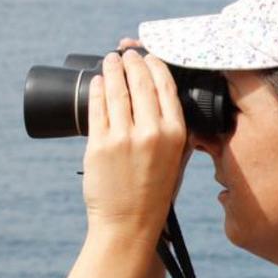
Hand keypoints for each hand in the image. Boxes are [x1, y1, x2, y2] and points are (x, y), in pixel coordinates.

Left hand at [82, 48, 187, 241]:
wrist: (129, 224)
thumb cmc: (155, 195)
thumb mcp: (179, 164)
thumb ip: (180, 137)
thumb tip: (171, 108)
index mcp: (176, 135)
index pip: (166, 87)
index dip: (155, 66)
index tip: (148, 56)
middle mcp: (151, 132)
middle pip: (140, 82)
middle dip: (132, 61)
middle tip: (125, 53)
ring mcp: (123, 137)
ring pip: (116, 90)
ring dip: (111, 70)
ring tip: (109, 61)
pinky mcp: (99, 144)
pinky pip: (97, 107)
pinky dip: (96, 90)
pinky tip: (96, 82)